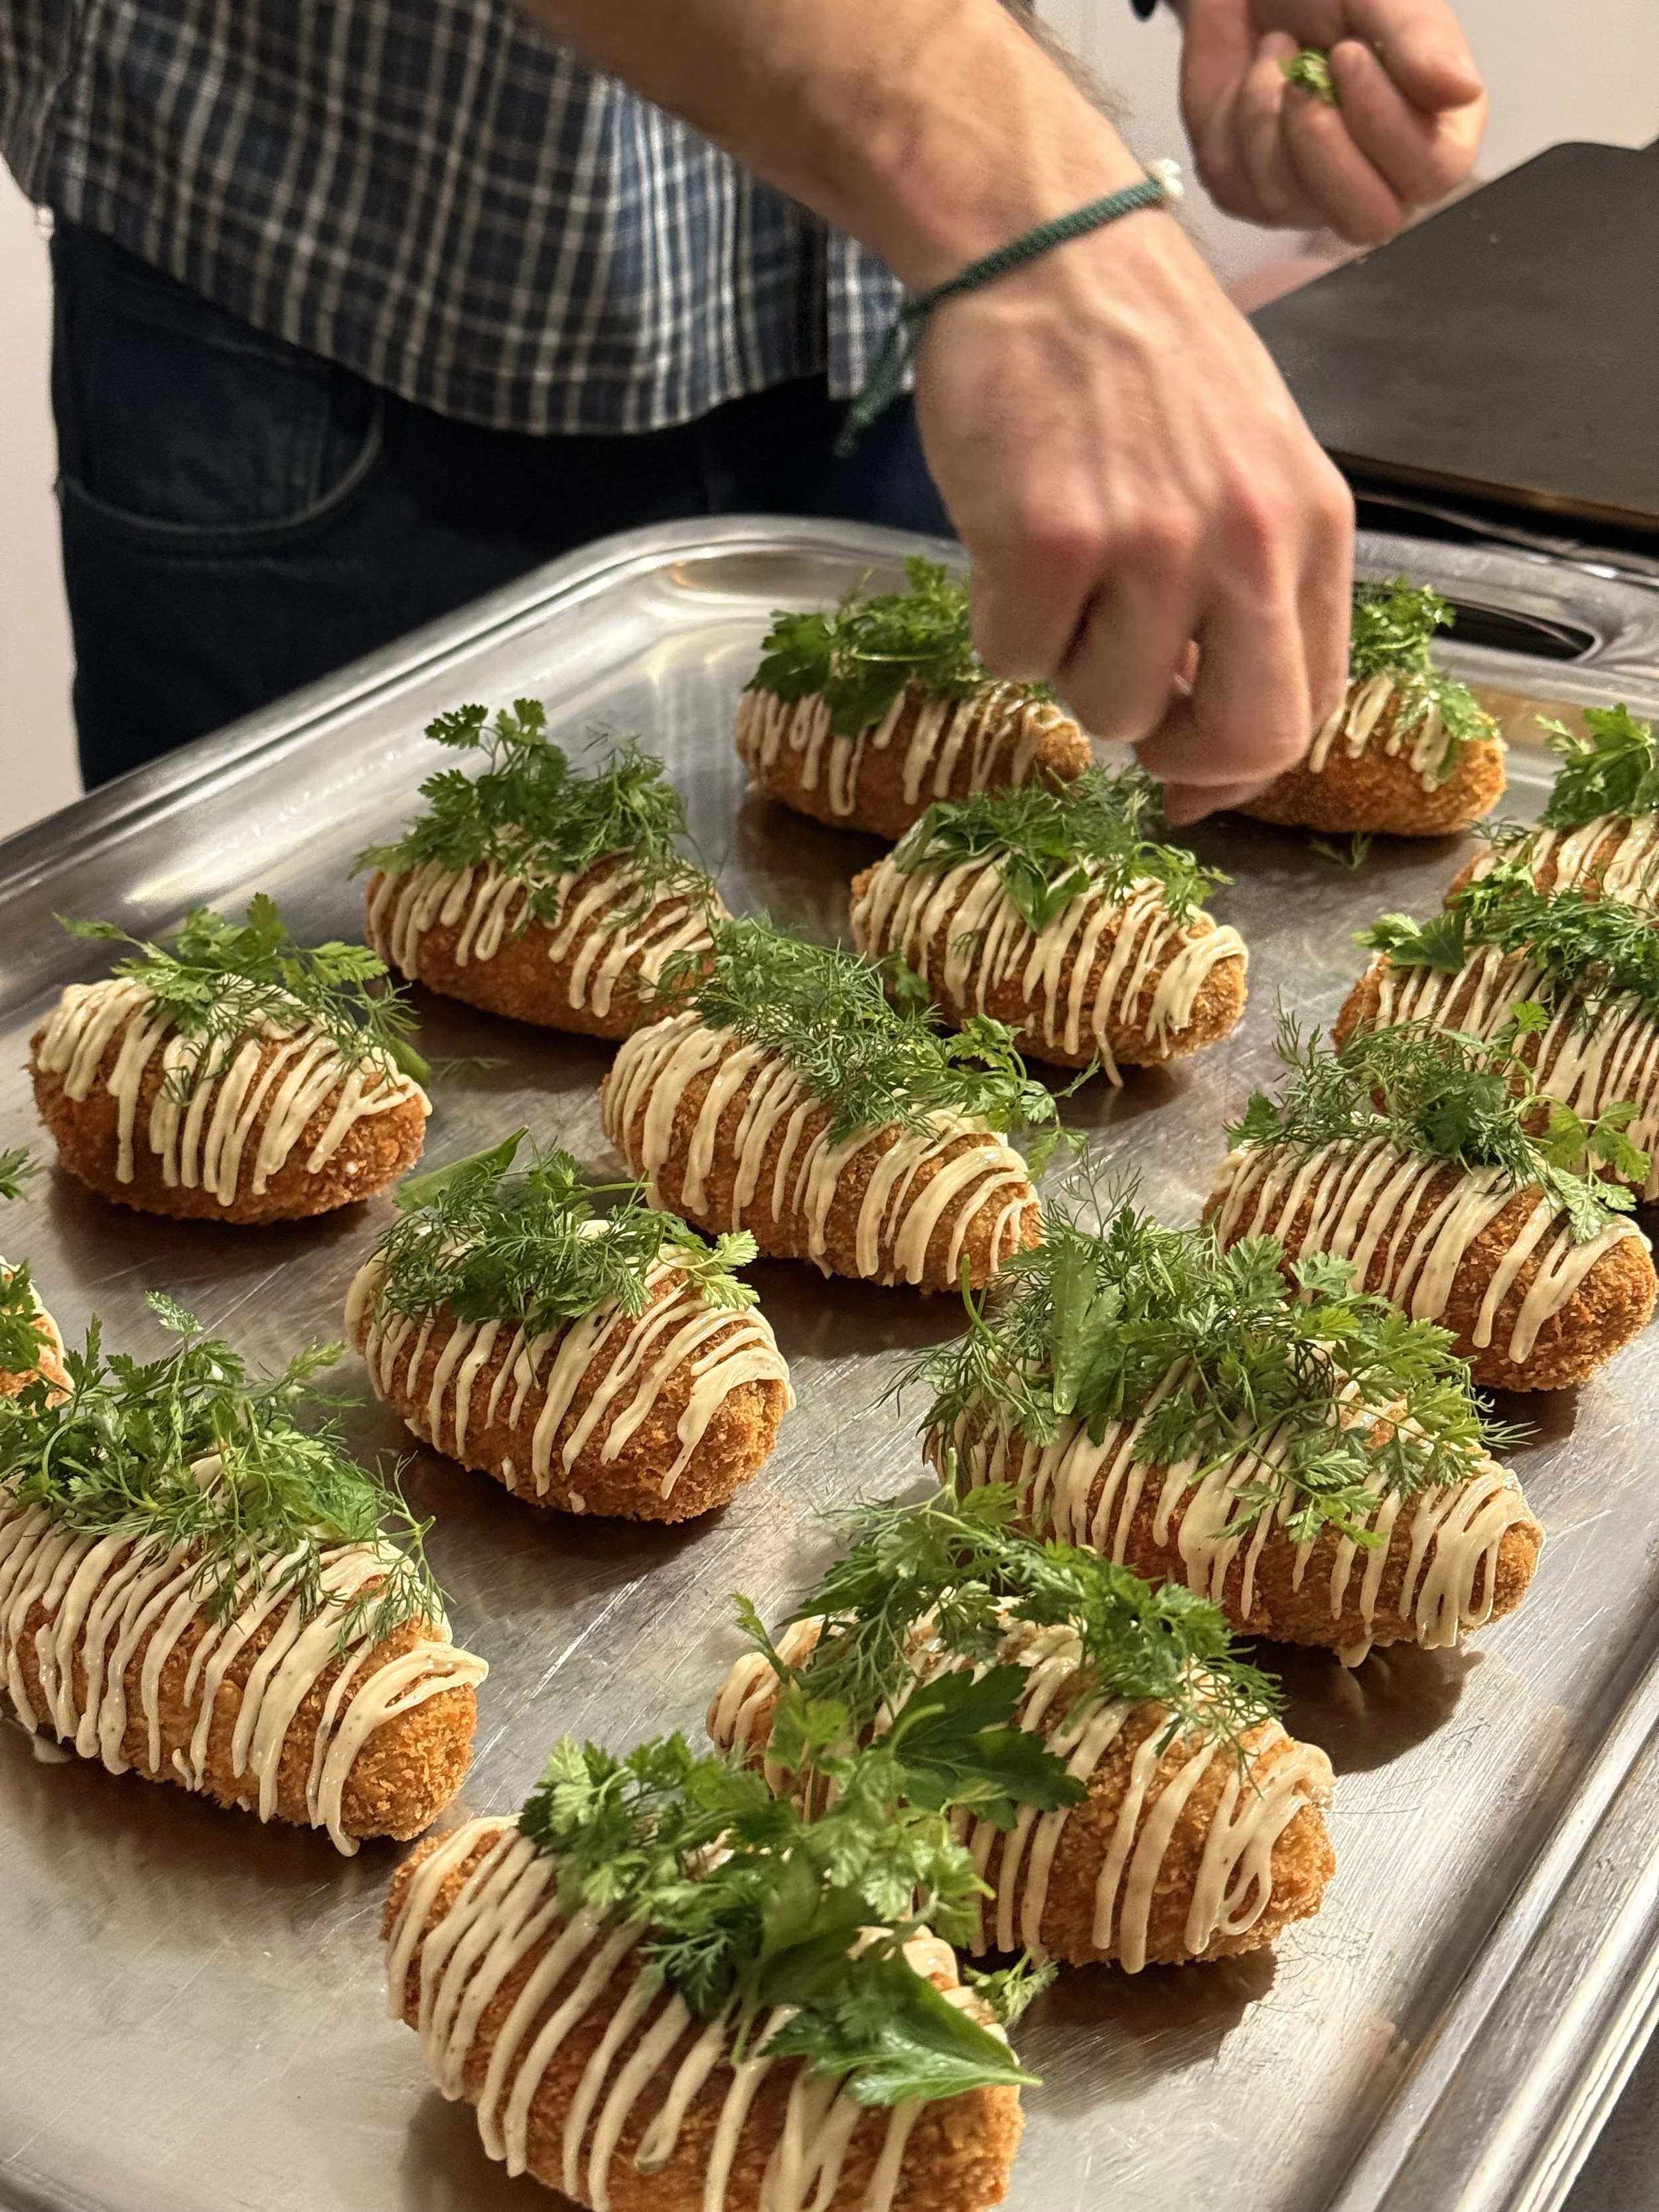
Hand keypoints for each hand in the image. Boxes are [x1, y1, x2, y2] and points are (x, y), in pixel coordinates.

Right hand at [915, 202, 1354, 822]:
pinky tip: (1005, 538)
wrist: (1046, 244)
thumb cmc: (1137, 351)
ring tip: (1060, 571)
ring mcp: (1150, 541)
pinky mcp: (1047, 540)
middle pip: (1246, 736)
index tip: (1188, 779)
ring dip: (1069, 665)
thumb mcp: (1249, 455)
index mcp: (1311, 523)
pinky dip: (997, 621)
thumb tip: (1207, 728)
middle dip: (1177, 755)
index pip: (1310, 706)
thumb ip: (1253, 580)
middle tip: (1132, 723)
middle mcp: (1249, 539)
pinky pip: (1014, 659)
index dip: (1242, 767)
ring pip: (1110, 708)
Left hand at [1180, 0, 1486, 245]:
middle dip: (1328, 148)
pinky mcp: (1252, 195)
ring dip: (1273, 116)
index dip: (1386, 124)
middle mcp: (1379, 177)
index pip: (1434, 174)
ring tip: (1280, 52)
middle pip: (1371, 221)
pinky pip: (1243, 186)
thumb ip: (1423, 40)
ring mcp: (1312, 196)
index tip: (1347, 53)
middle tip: (1306, 79)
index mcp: (1435, 128)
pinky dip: (1243, 114)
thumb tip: (1463, 91)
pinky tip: (1257, 74)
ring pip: (1292, 202)